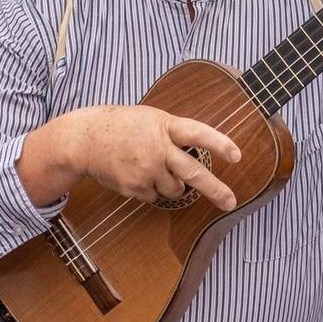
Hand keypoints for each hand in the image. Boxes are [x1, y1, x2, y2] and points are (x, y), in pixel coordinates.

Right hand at [46, 105, 241, 209]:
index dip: (219, 144)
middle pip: (193, 173)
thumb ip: (173, 134)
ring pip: (175, 189)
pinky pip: (154, 196)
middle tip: (231, 202)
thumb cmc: (124, 126)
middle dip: (215, 189)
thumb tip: (199, 156)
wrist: (86, 139)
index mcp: (164, 127)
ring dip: (171, 184)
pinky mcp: (135, 188)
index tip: (237, 155)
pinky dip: (150, 189)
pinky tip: (135, 173)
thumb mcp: (151, 119)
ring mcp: (146, 170)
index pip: (197, 134)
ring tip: (152, 166)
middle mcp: (158, 149)